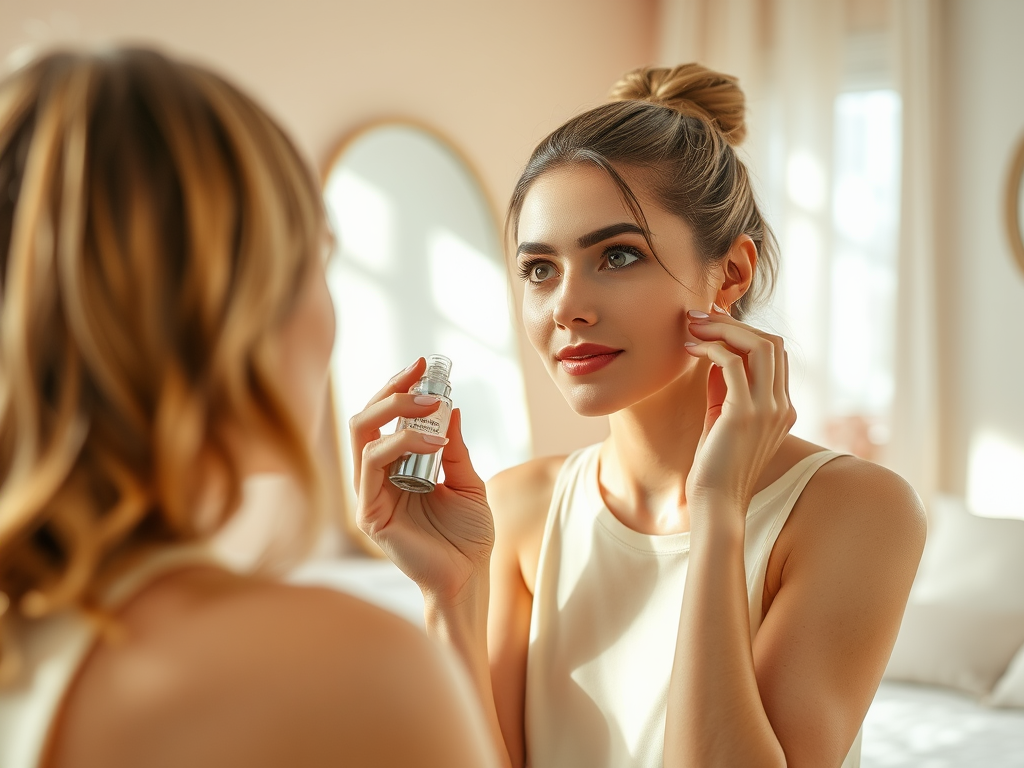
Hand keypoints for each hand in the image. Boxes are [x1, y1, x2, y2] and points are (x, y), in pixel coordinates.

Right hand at [349, 358, 493, 602]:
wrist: (469, 578)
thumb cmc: (467, 536)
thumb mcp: (467, 482)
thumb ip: (454, 448)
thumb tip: (450, 405)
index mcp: (396, 468)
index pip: (384, 418)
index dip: (400, 388)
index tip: (425, 366)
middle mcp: (376, 478)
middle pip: (366, 419)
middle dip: (393, 390)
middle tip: (423, 374)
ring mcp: (369, 494)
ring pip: (364, 435)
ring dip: (398, 411)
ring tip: (432, 403)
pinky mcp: (369, 513)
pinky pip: (373, 465)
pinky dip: (401, 443)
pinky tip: (432, 440)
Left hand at [682, 306, 796, 517]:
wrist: (715, 504)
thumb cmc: (715, 465)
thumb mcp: (723, 418)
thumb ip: (726, 387)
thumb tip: (714, 352)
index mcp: (782, 407)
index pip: (774, 353)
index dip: (744, 330)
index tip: (712, 322)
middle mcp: (782, 406)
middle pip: (771, 342)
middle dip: (733, 323)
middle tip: (699, 316)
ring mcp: (768, 409)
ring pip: (757, 345)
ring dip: (723, 328)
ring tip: (692, 326)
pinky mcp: (744, 414)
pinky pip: (730, 362)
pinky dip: (710, 348)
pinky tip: (690, 349)